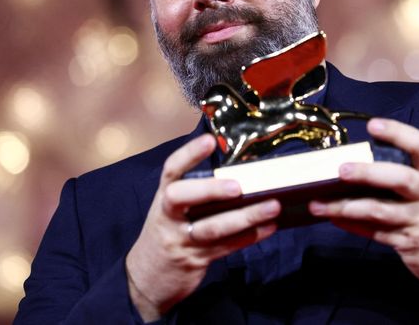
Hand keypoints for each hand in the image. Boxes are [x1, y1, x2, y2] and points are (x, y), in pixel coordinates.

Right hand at [126, 134, 280, 319]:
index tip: (209, 140)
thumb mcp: (172, 210)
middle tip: (237, 185)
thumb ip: (195, 193)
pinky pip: (226, 247)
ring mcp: (180, 240)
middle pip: (181, 197)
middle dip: (210, 189)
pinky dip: (250, 236)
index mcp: (163, 197)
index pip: (171, 170)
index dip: (188, 154)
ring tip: (272, 206)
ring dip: (245, 216)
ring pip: (212, 227)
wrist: (146, 278)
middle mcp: (168, 216)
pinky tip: (269, 227)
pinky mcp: (195, 260)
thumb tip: (238, 174)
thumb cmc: (169, 233)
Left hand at [308, 118, 418, 286]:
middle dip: (369, 173)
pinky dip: (352, 226)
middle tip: (341, 170)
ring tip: (318, 204)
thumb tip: (353, 160)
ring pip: (380, 211)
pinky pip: (374, 233)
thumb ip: (398, 172)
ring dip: (347, 207)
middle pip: (401, 178)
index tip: (372, 125)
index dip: (398, 133)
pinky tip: (333, 219)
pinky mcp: (408, 242)